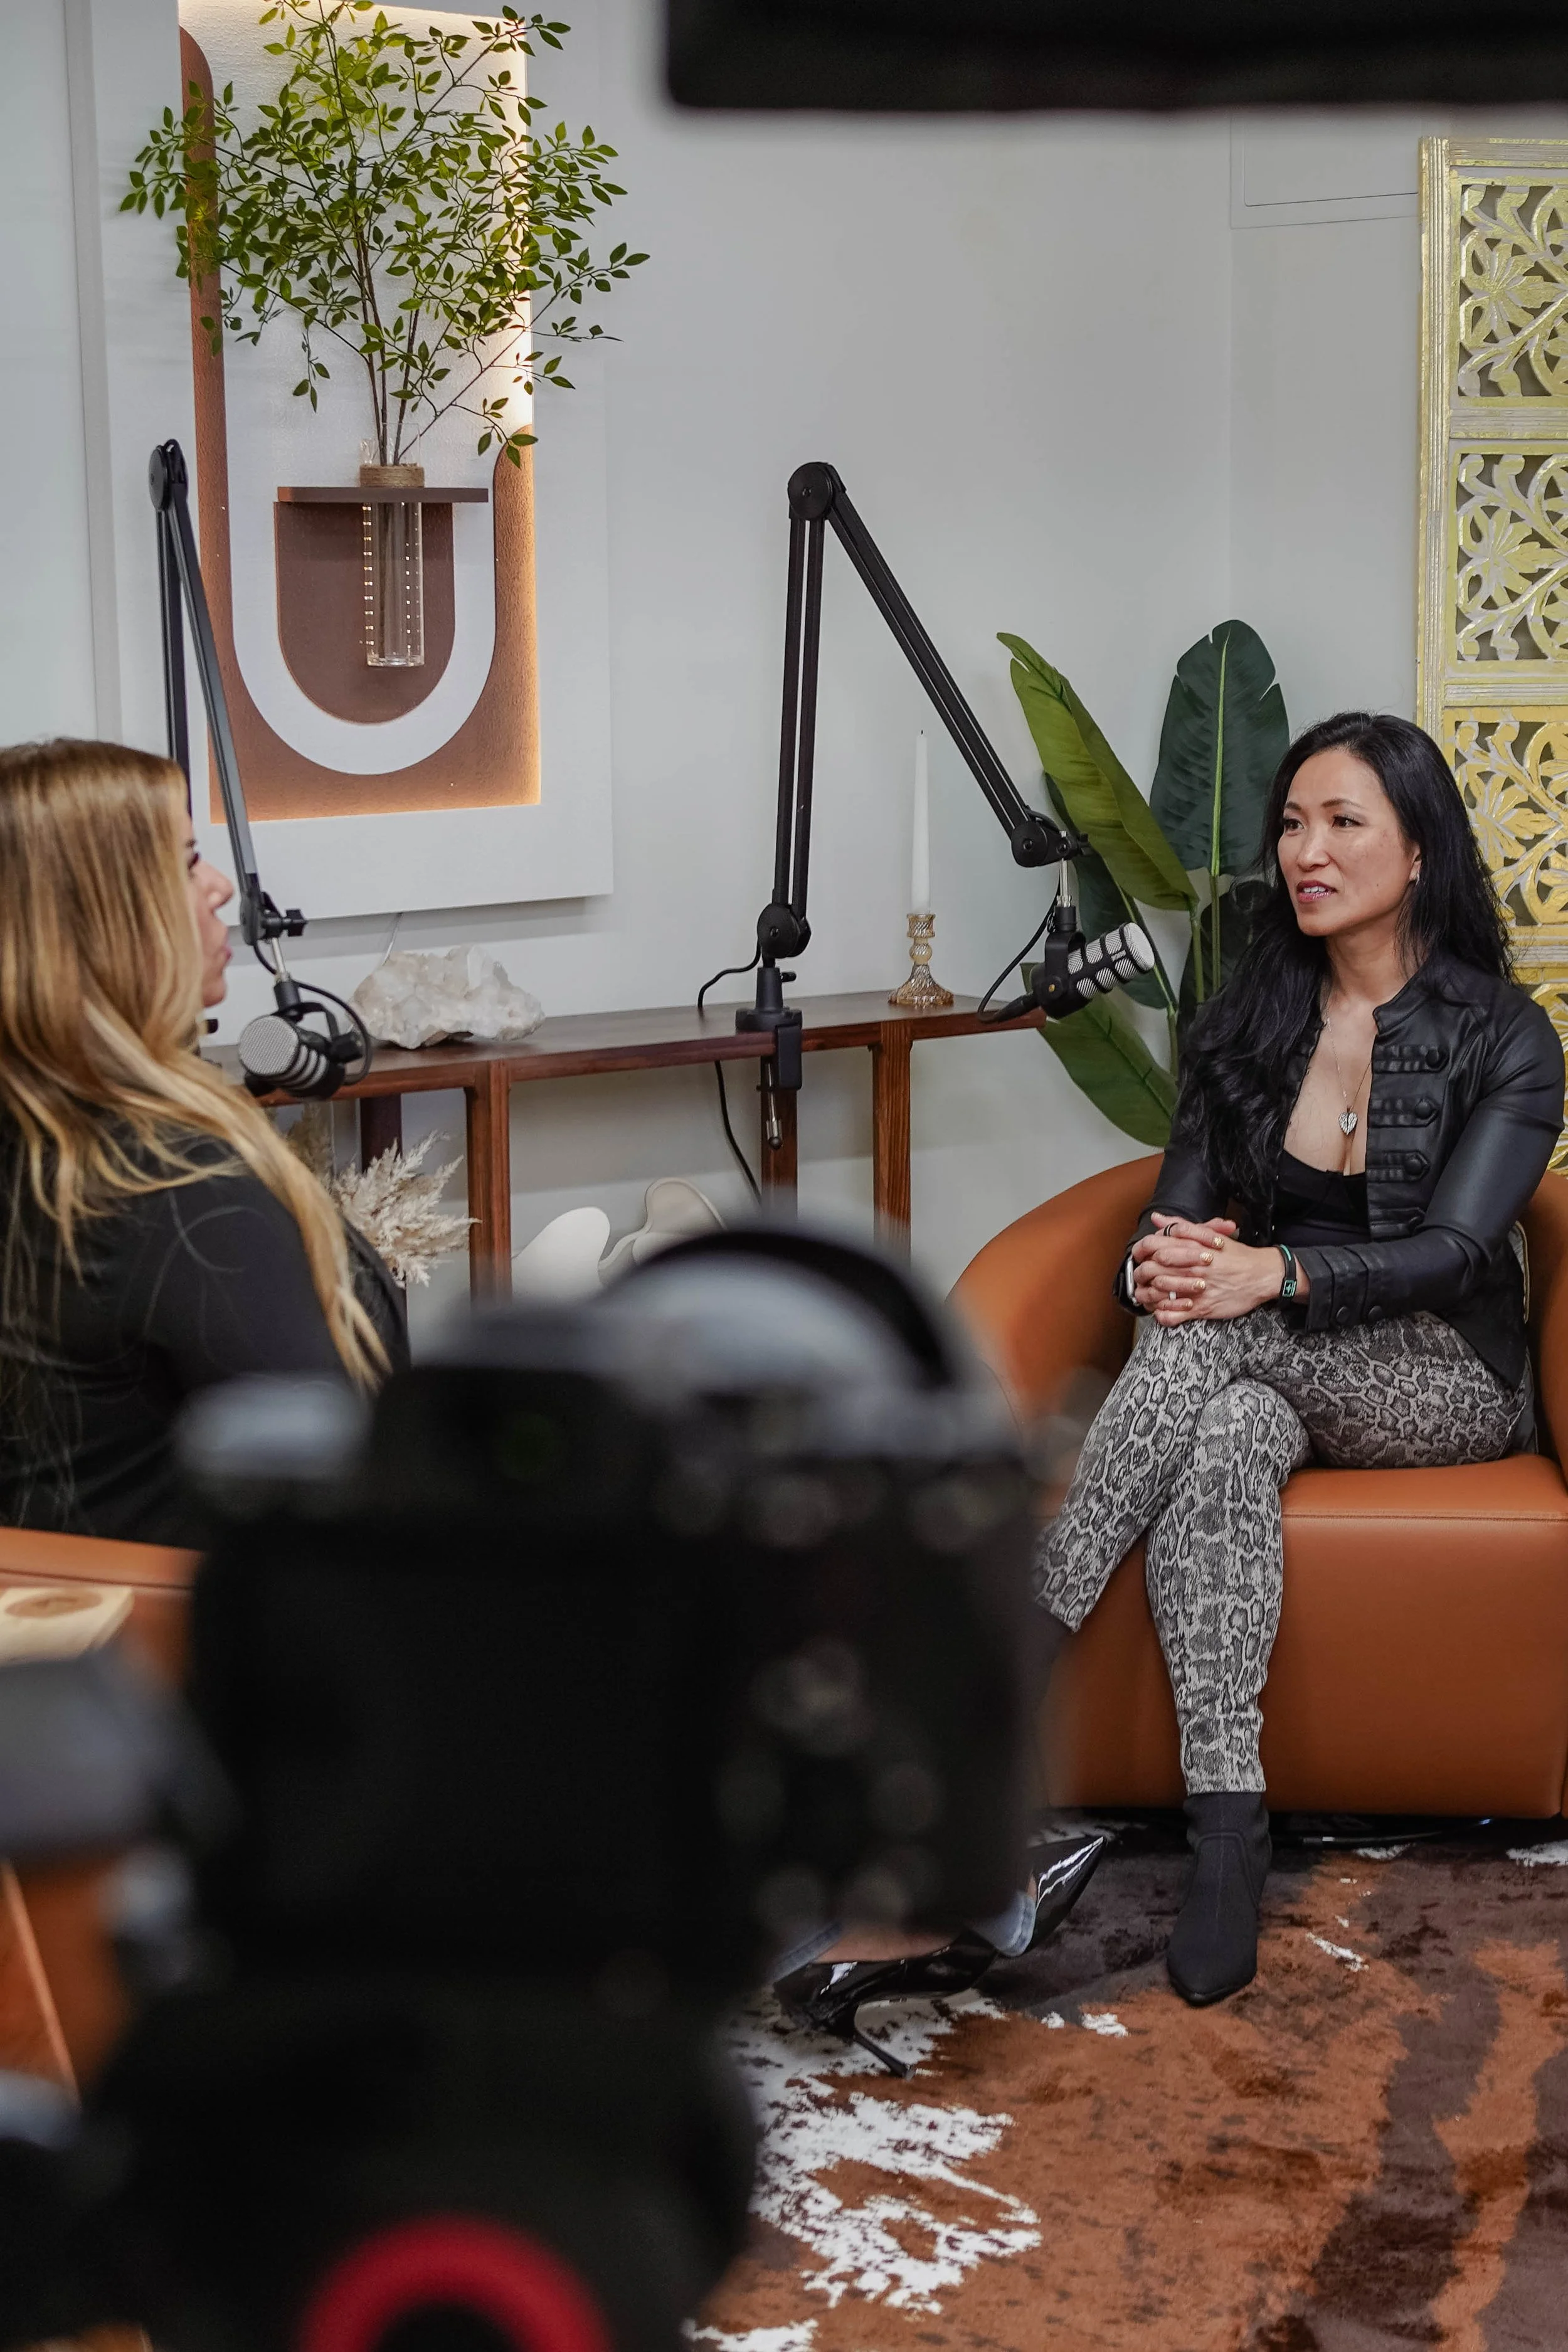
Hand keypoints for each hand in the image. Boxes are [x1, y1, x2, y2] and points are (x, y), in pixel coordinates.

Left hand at [1131, 1215, 1294, 1325]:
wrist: (1262, 1275)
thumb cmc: (1236, 1255)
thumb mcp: (1210, 1235)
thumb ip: (1181, 1226)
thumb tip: (1156, 1218)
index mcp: (1191, 1246)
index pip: (1152, 1245)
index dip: (1139, 1250)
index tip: (1139, 1255)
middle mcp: (1191, 1267)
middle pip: (1150, 1269)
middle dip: (1140, 1273)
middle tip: (1140, 1276)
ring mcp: (1196, 1289)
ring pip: (1157, 1292)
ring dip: (1146, 1294)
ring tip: (1147, 1293)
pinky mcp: (1202, 1308)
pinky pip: (1172, 1315)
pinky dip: (1162, 1314)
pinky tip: (1162, 1310)